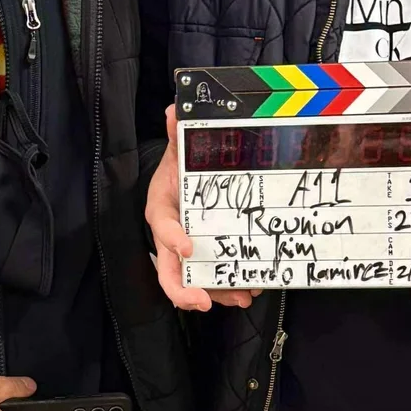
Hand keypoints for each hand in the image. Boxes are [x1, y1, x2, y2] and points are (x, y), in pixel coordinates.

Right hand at [147, 105, 262, 311]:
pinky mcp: (205, 259)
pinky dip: (230, 288)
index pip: (160, 223)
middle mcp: (170, 235)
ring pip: (194, 280)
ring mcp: (188, 252)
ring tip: (242, 296)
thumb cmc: (182, 168)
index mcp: (161, 208)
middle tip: (202, 300)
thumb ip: (179, 132)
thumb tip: (174, 109)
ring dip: (217, 292)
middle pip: (167, 269)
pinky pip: (214, 279)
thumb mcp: (181, 149)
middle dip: (182, 290)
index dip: (170, 236)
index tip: (186, 245)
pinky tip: (250, 290)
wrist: (188, 180)